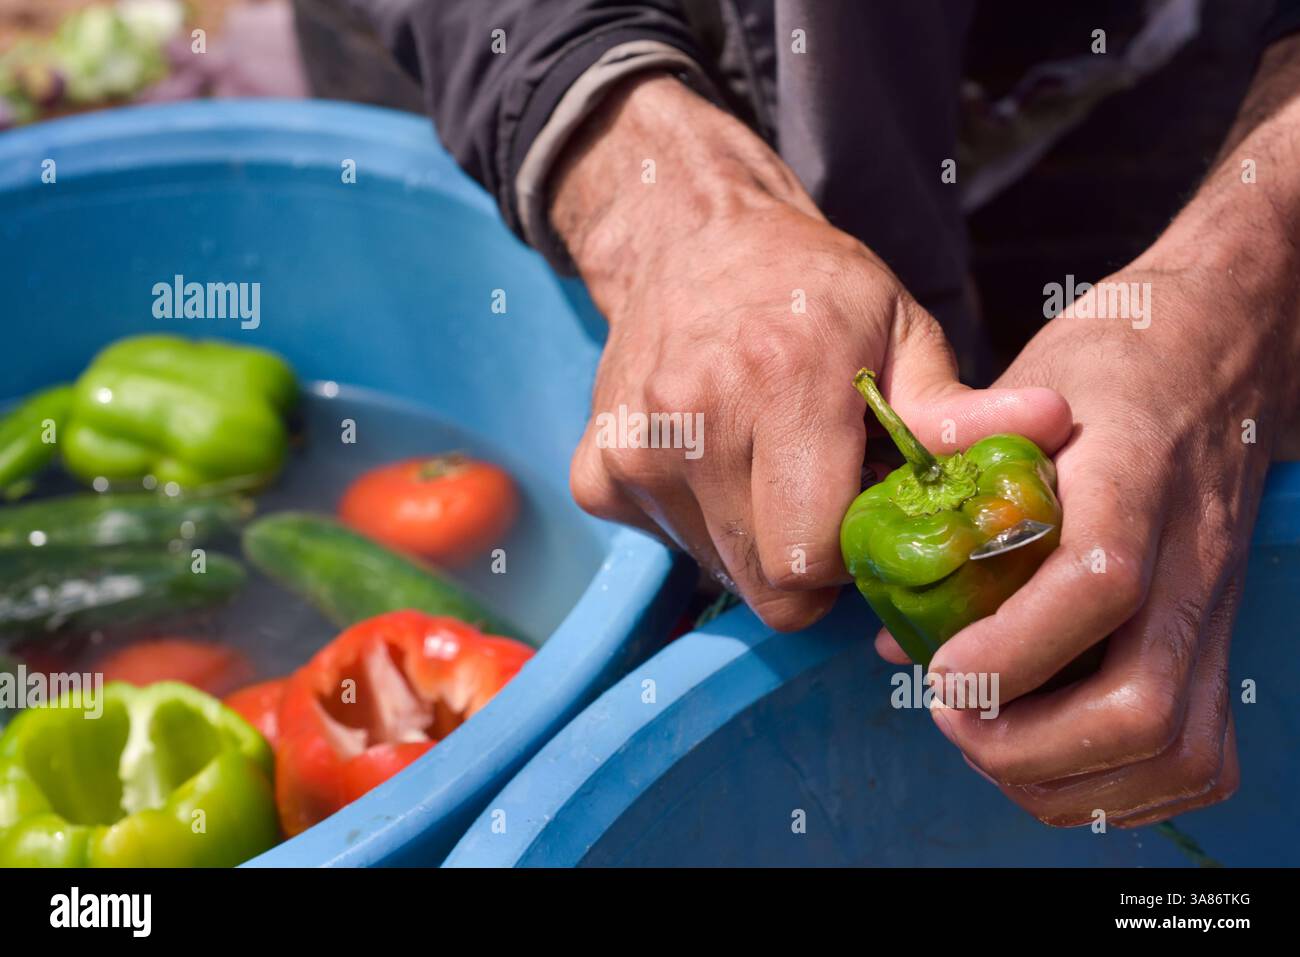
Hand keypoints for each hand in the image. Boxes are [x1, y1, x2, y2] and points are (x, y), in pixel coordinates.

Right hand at [553, 75, 1069, 628]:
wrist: (690, 240)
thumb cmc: (813, 291)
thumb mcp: (901, 332)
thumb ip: (959, 407)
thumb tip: (1055, 427)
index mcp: (782, 380)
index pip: (812, 559)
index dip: (853, 560)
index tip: (866, 517)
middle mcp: (693, 417)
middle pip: (766, 583)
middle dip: (808, 564)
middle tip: (822, 499)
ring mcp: (633, 448)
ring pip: (718, 570)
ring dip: (754, 541)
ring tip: (769, 467)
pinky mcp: (596, 471)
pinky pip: (666, 543)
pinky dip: (698, 523)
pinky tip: (714, 463)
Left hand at [901, 258, 1284, 825]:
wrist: (1221, 348)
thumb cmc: (1108, 366)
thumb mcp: (1016, 396)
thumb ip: (950, 493)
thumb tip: (892, 633)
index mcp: (1128, 474)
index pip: (1098, 582)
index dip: (1012, 650)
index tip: (940, 674)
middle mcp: (1188, 553)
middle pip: (1141, 701)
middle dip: (1027, 744)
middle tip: (951, 720)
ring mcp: (1215, 604)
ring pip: (1178, 747)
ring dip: (1069, 780)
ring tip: (992, 747)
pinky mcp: (1223, 636)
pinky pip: (1201, 754)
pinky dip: (1122, 787)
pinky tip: (1054, 763)